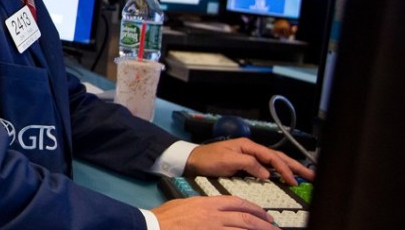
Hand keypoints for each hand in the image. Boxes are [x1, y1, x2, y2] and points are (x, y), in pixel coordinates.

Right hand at [153, 196, 275, 229]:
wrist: (153, 225)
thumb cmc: (165, 217)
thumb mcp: (185, 204)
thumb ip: (202, 207)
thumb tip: (213, 211)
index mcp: (207, 203)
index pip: (237, 202)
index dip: (254, 208)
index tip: (264, 215)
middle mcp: (213, 215)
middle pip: (244, 217)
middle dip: (263, 223)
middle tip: (275, 228)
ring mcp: (213, 228)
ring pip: (242, 229)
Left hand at [185, 138, 314, 184]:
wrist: (192, 160)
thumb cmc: (207, 158)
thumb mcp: (227, 161)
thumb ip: (248, 164)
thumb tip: (266, 173)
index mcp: (248, 146)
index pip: (272, 158)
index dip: (284, 169)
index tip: (293, 180)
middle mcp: (250, 149)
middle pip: (277, 157)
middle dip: (295, 166)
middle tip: (311, 176)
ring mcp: (249, 156)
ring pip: (274, 162)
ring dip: (289, 169)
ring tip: (303, 176)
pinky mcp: (245, 164)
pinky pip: (266, 167)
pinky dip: (277, 172)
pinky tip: (283, 177)